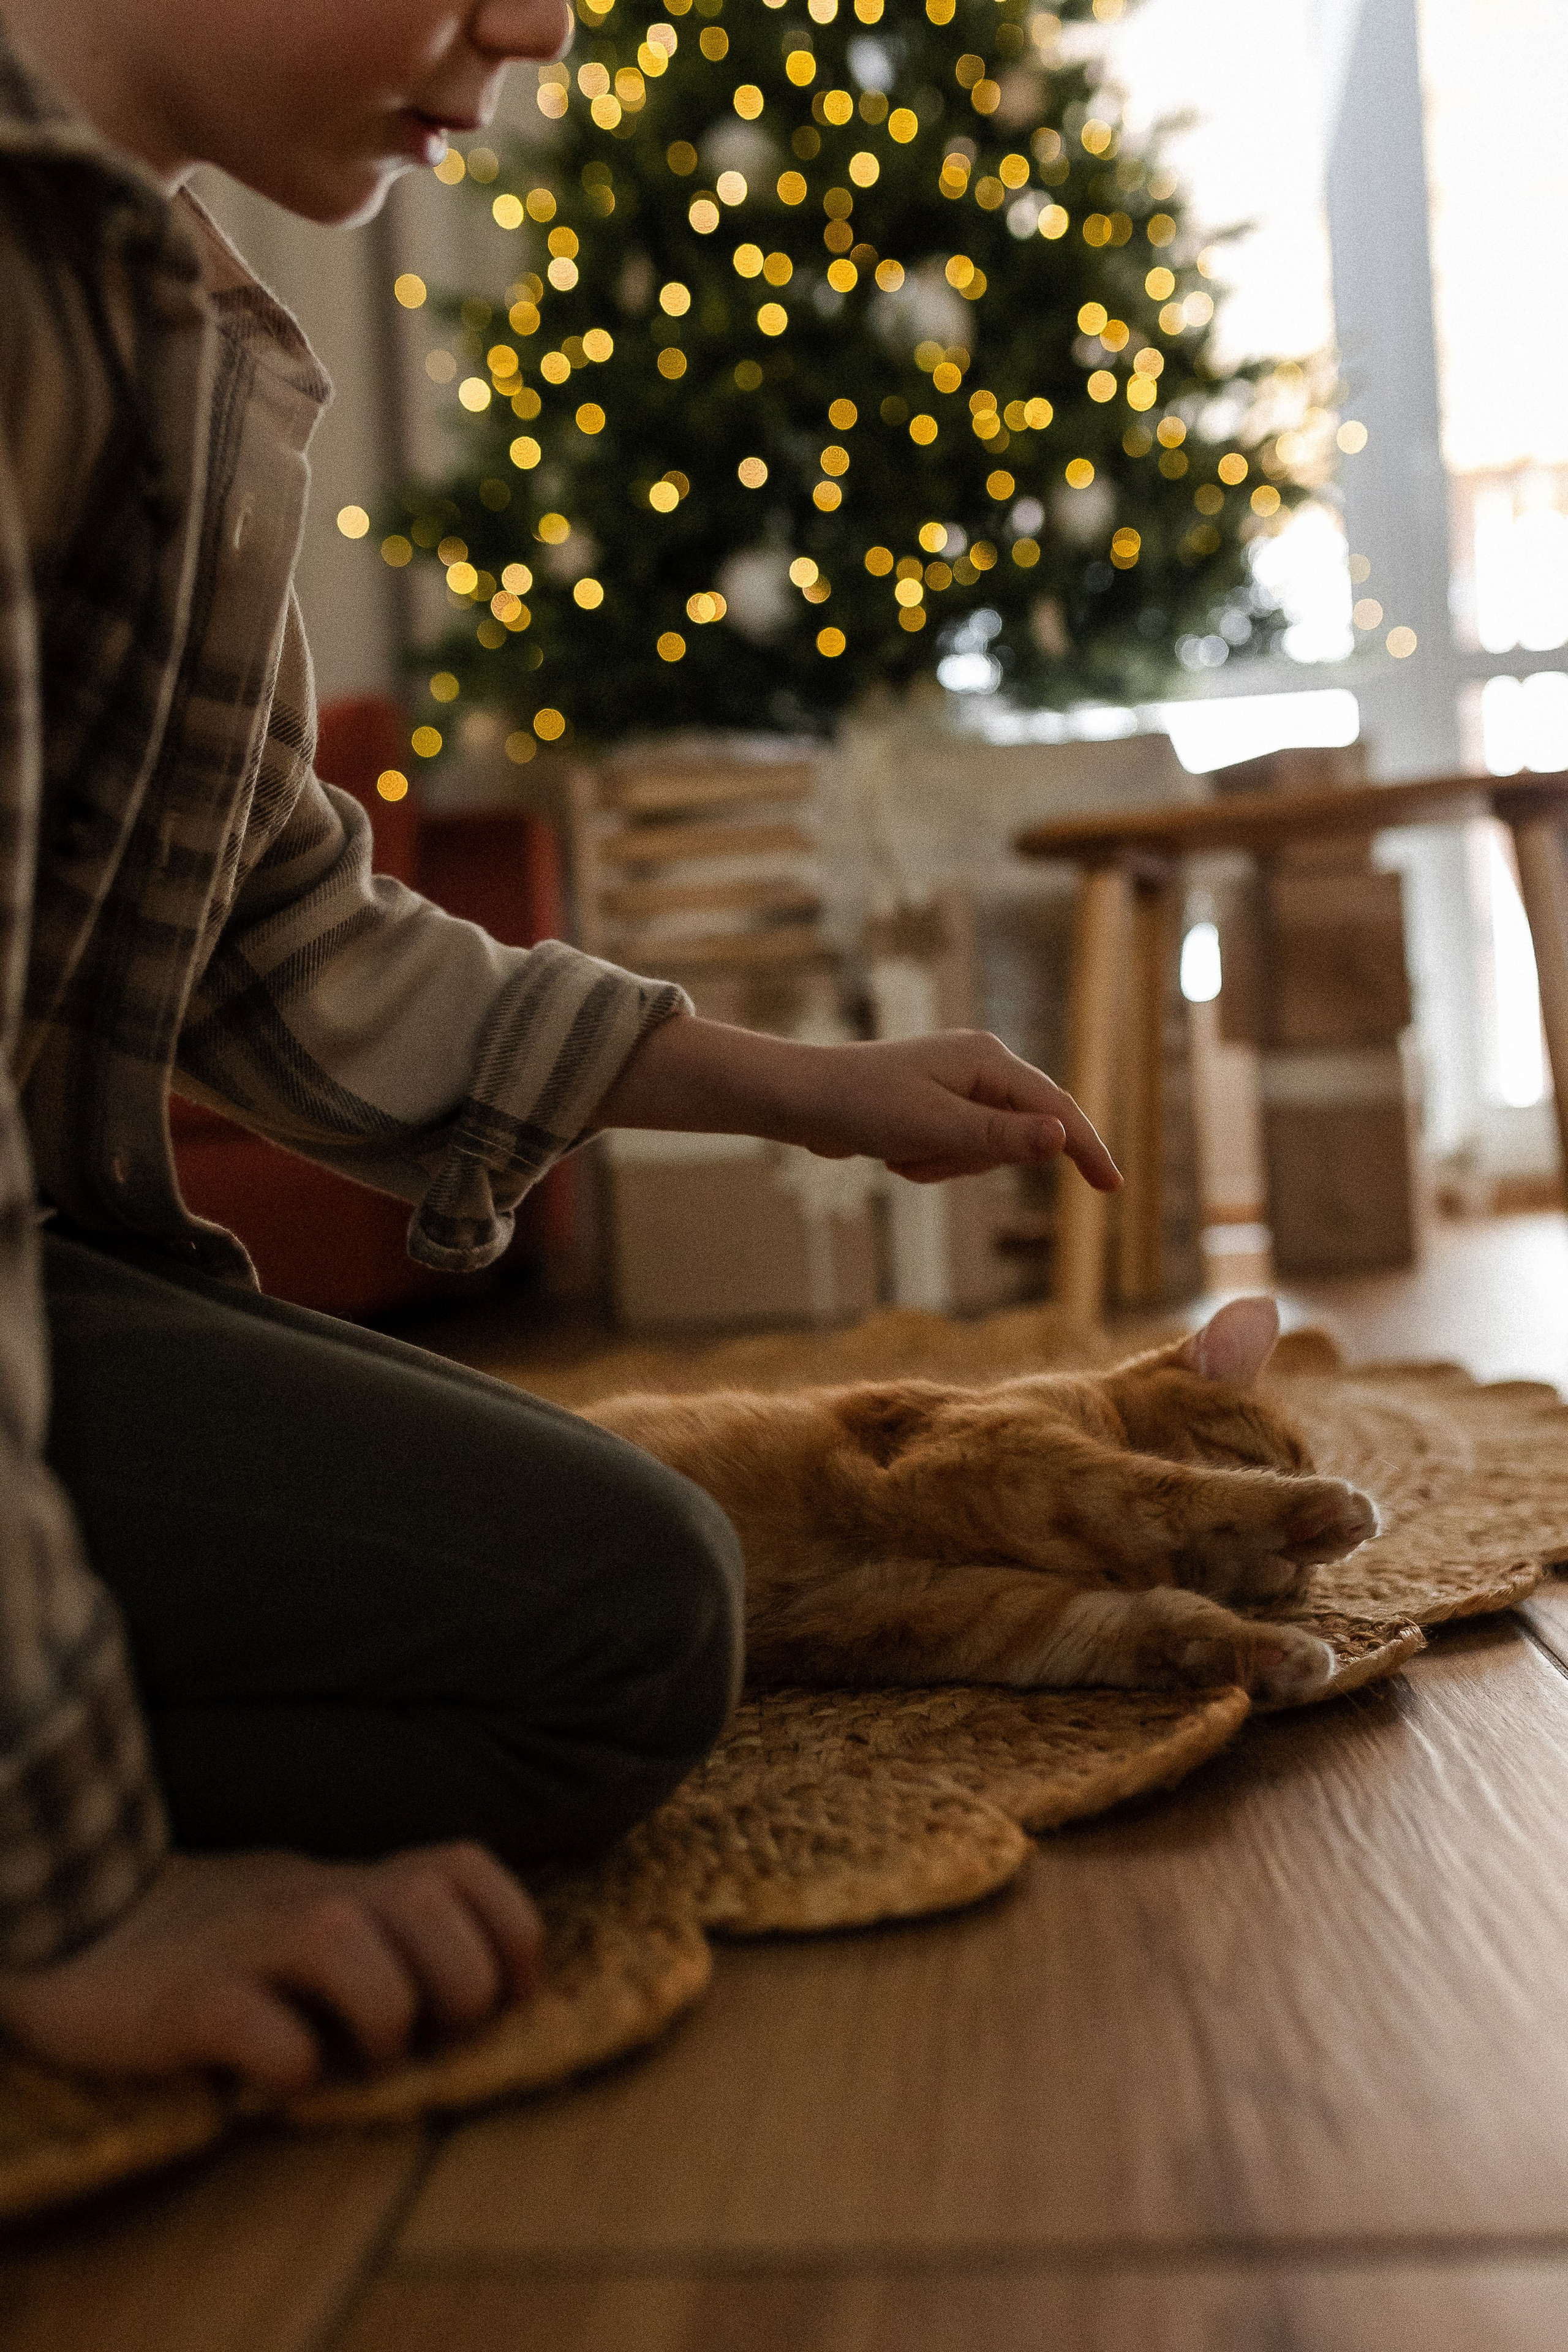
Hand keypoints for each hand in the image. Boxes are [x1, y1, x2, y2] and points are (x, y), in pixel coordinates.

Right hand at [0, 1843, 542, 2091]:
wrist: (85, 1927)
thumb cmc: (230, 1940)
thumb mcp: (325, 1910)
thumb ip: (397, 1928)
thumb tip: (494, 1990)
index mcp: (353, 1883)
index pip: (463, 1867)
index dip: (509, 1930)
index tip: (509, 1995)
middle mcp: (312, 1899)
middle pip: (428, 1903)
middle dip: (459, 1983)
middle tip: (429, 2037)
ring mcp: (246, 1944)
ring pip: (345, 1943)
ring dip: (383, 2018)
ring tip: (361, 2060)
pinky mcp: (184, 2002)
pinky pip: (256, 2028)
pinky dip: (289, 2067)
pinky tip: (284, 2079)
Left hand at [595, 1014, 1120, 1190]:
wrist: (802, 1100)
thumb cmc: (863, 1106)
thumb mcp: (935, 1128)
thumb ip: (1000, 1138)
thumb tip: (1062, 1137)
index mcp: (988, 1060)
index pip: (1056, 1109)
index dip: (1086, 1149)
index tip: (1111, 1188)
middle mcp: (981, 1066)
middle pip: (1018, 1137)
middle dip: (974, 1161)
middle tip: (919, 1155)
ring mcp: (961, 1086)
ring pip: (986, 1152)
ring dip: (946, 1165)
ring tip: (900, 1153)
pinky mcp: (940, 1105)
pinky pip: (958, 1152)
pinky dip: (931, 1162)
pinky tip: (894, 1153)